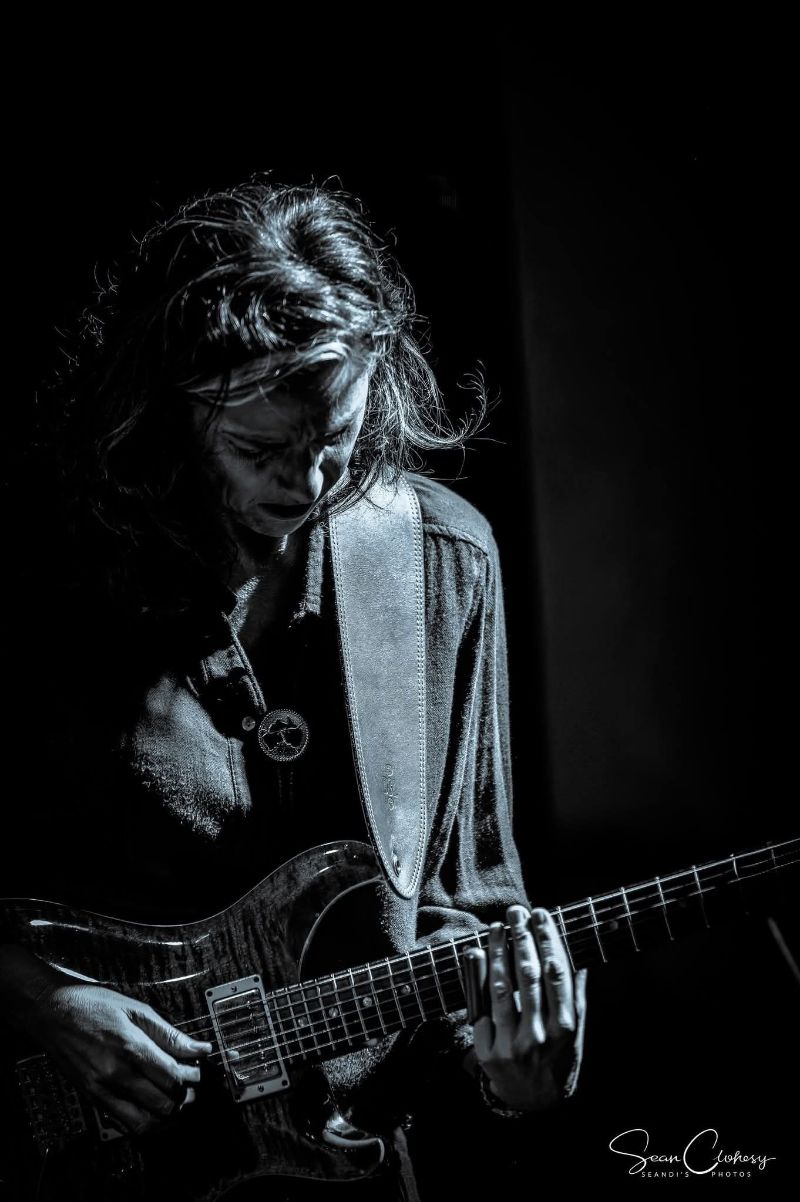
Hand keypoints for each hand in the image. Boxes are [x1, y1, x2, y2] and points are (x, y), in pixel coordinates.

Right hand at [32, 982, 211, 1135]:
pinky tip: (151, 1109)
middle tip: (190, 1086)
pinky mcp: (91, 1097)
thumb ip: (168, 1033)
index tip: (198, 1070)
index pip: (172, 1077)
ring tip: (174, 1100)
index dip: (191, 1077)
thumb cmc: (92, 1004)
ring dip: (165, 1116)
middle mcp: (115, 1073)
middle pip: (162, 1103)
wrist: (51, 1011)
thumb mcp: (135, 1009)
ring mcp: (101, 1089)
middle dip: (183, 1097)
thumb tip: (197, 1047)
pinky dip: (142, 1122)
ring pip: (144, 1122)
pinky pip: (122, 1123)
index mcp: (130, 1047)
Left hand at [463, 905, 587, 1111]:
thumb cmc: (557, 1059)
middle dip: (522, 939)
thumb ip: (576, 997)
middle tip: (516, 911)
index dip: (548, 942)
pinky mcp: (489, 1053)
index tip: (541, 916)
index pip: (556, 975)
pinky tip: (477, 955)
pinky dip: (478, 979)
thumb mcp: (576, 1033)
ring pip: (502, 989)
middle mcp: (540, 1037)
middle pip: (529, 977)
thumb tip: (578, 961)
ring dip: (498, 952)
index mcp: (565, 1029)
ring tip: (496, 927)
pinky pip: (481, 1008)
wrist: (532, 1102)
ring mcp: (513, 1045)